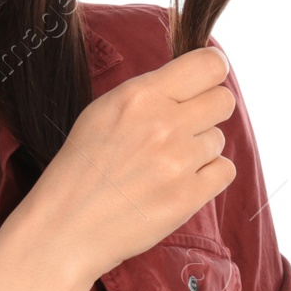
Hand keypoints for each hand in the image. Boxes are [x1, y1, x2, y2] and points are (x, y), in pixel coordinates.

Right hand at [24, 45, 237, 285]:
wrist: (66, 226)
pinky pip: (225, 171)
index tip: (205, 84)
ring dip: (199, 150)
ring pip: (219, 139)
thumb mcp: (103, 112)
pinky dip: (208, 177)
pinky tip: (178, 182)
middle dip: (208, 112)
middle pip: (224, 100)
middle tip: (184, 128)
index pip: (209, 65)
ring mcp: (178, 161)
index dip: (213, 72)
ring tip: (163, 165)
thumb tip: (192, 83)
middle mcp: (163, 123)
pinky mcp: (188, 197)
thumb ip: (149, 93)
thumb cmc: (82, 167)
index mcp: (140, 95)